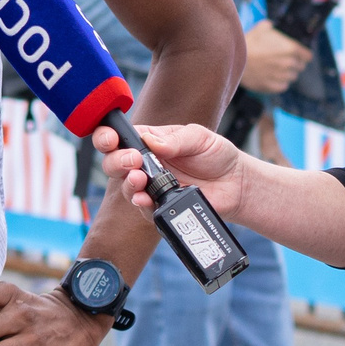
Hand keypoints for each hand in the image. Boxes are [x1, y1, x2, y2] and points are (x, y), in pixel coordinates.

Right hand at [96, 122, 250, 217]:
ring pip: (125, 187)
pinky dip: (141, 203)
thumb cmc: (217, 155)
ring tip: (139, 178)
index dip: (107, 137)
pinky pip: (144, 208)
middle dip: (116, 161)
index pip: (119, 137)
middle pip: (114, 164)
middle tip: (133, 160)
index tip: (111, 139)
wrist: (237, 183)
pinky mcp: (162, 207)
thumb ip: (176, 139)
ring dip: (127, 183)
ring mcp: (152, 187)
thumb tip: (150, 140)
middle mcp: (146, 165)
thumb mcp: (199, 137)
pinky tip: (144, 198)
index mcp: (150, 142)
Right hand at [238, 19, 312, 93]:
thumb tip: (274, 27)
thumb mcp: (262, 28)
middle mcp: (289, 63)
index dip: (303, 55)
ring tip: (274, 68)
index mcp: (291, 49)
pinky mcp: (274, 87)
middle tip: (281, 60)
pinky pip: (283, 86)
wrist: (234, 60)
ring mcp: (282, 76)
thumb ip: (273, 28)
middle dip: (294, 63)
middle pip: (300, 67)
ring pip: (292, 77)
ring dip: (286, 73)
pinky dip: (279, 82)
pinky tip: (270, 75)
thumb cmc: (248, 43)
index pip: (308, 56)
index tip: (297, 55)